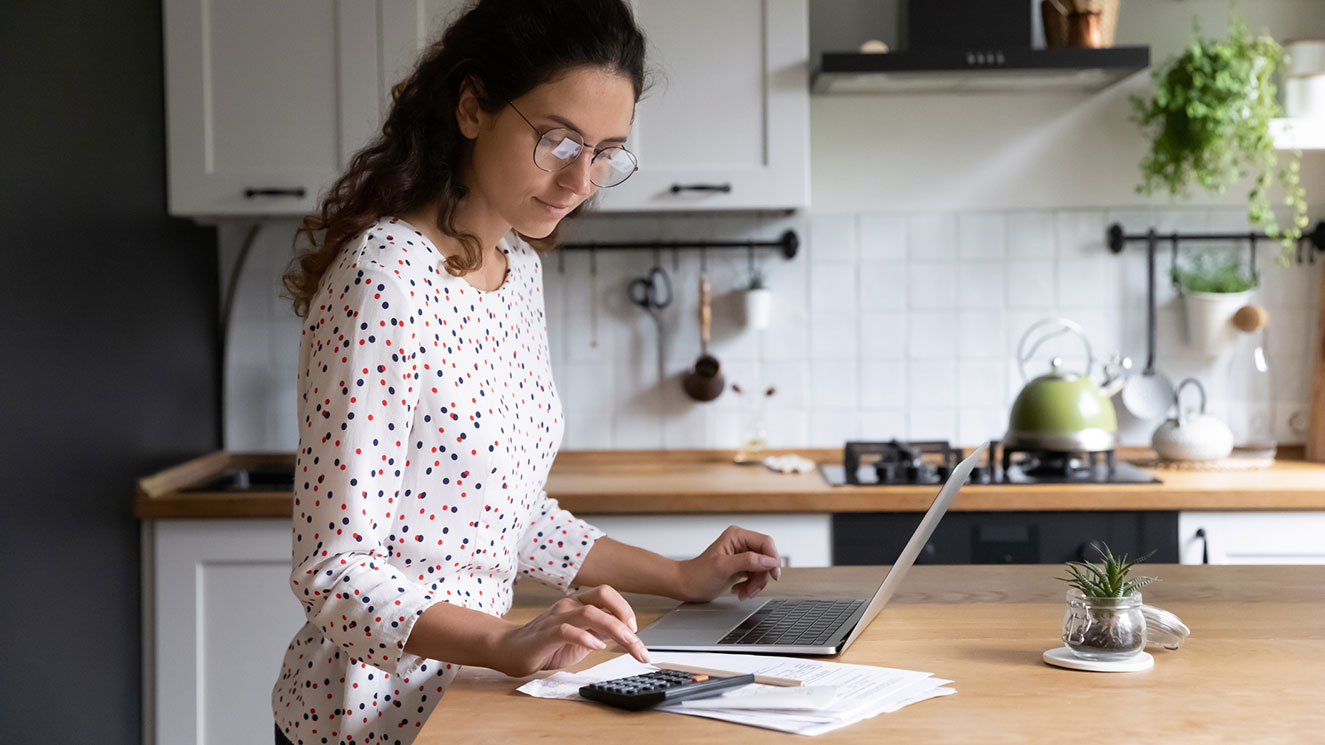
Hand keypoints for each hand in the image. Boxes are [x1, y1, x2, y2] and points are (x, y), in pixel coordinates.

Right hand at [491, 585, 649, 676]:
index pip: (607, 594)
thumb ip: (600, 631)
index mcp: (578, 603)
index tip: (636, 631)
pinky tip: (596, 647)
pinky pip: (567, 630)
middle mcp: (569, 605)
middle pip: (603, 595)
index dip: (625, 608)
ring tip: (628, 644)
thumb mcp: (581, 636)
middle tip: (638, 640)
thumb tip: (628, 635)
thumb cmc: (546, 644)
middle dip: (625, 615)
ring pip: (590, 612)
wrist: (509, 649)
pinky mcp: (545, 634)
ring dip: (614, 628)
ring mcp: (556, 617)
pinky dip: (585, 638)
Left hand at [677, 525, 780, 602]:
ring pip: (762, 569)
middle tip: (752, 589)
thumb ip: (748, 561)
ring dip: (755, 584)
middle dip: (761, 576)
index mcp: (737, 536)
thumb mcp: (723, 567)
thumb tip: (769, 560)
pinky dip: (750, 586)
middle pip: (765, 558)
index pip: (765, 542)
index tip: (773, 575)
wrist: (686, 585)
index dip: (773, 558)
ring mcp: (741, 555)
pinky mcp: (741, 566)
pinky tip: (739, 590)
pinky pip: (755, 576)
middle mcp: (741, 543)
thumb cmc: (698, 575)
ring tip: (743, 592)